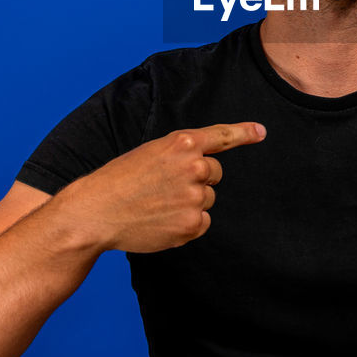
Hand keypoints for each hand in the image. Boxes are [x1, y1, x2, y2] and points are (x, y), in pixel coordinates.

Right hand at [55, 122, 265, 252]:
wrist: (96, 211)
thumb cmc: (120, 180)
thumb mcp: (152, 153)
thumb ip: (182, 155)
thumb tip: (208, 170)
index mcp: (182, 143)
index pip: (221, 136)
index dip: (244, 133)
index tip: (261, 132)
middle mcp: (194, 166)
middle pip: (215, 174)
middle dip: (198, 180)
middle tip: (164, 187)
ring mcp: (195, 196)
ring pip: (208, 199)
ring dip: (190, 203)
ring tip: (157, 204)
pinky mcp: (192, 224)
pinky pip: (202, 222)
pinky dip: (187, 224)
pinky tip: (161, 220)